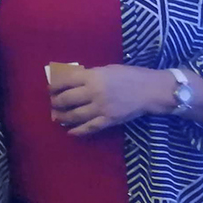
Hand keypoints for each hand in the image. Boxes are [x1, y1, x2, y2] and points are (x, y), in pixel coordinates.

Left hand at [49, 63, 166, 135]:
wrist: (152, 90)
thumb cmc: (130, 76)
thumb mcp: (107, 69)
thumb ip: (89, 75)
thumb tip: (71, 82)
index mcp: (92, 76)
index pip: (65, 82)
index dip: (54, 87)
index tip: (50, 90)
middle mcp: (94, 92)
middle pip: (66, 100)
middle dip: (56, 103)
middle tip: (53, 104)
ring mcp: (101, 107)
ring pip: (74, 115)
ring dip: (63, 118)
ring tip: (58, 117)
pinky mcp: (109, 120)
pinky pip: (89, 128)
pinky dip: (78, 131)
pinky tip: (71, 132)